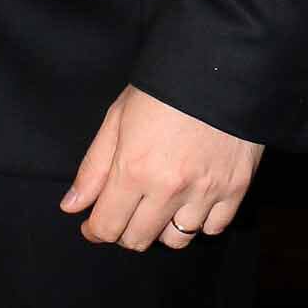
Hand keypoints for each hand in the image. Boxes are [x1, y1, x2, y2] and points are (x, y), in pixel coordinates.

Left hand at [61, 85, 261, 253]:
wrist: (218, 67)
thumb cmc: (161, 90)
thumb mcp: (116, 119)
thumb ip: (93, 168)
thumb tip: (71, 206)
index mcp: (133, 169)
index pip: (107, 227)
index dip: (95, 231)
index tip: (93, 225)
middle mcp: (169, 188)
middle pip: (139, 239)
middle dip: (124, 231)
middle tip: (126, 212)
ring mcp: (205, 191)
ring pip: (176, 240)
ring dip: (162, 229)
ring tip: (160, 206)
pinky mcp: (236, 189)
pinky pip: (213, 228)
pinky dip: (200, 222)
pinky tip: (191, 203)